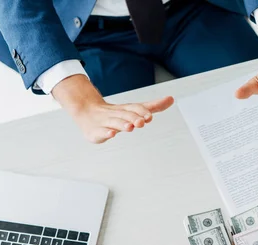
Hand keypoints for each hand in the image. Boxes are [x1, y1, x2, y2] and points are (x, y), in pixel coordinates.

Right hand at [52, 74, 173, 143]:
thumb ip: (153, 106)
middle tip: (142, 121)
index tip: (150, 116)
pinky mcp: (95, 132)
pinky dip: (106, 133)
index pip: (135, 108)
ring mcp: (105, 122)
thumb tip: (172, 99)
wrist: (85, 113)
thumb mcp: (134, 109)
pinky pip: (100, 132)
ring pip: (114, 123)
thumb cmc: (115, 114)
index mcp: (125, 109)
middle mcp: (116, 114)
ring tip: (130, 127)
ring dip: (122, 124)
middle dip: (134, 118)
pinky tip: (112, 134)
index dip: (142, 111)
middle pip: (126, 115)